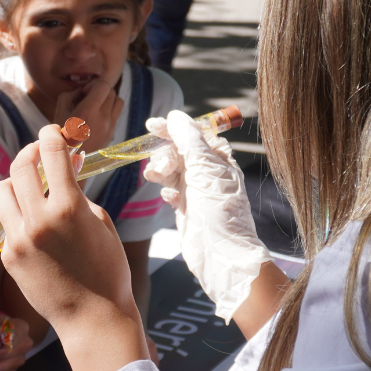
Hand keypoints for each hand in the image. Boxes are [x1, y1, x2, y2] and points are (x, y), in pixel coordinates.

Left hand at [0, 124, 148, 370]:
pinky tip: (35, 226)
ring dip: (16, 182)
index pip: (51, 151)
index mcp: (68, 207)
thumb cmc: (108, 271)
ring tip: (32, 191)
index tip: (56, 132)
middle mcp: (38, 219)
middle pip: (20, 164)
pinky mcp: (8, 255)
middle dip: (32, 152)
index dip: (53, 134)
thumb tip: (67, 168)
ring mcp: (18, 238)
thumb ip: (79, 193)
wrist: (92, 318)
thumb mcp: (102, 223)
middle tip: (42, 155)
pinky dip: (18, 215)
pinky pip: (5, 221)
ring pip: (2, 189)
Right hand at [52, 79, 122, 148]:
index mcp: (88, 111)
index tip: (85, 92)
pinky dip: (109, 112)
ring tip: (96, 107)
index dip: (93, 84)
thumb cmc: (61, 135)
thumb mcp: (59, 109)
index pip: (103, 85)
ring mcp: (110, 128)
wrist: (68, 161)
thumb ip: (72, 93)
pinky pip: (116, 115)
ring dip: (109, 100)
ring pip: (118, 102)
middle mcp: (103, 118)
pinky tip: (96, 120)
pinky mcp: (112, 134)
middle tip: (89, 99)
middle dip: (100, 92)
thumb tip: (84, 89)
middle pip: (112, 92)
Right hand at [143, 111, 271, 320]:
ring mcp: (197, 190)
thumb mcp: (204, 167)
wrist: (220, 253)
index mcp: (219, 158)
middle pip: (178, 150)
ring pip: (171, 170)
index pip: (192, 133)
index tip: (151, 126)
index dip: (172, 128)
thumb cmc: (218, 209)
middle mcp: (208, 172)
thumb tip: (176, 116)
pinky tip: (170, 201)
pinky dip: (166, 192)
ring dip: (161, 171)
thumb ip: (189, 138)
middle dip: (164, 154)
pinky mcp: (186, 208)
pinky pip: (170, 191)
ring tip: (157, 179)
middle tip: (159, 167)